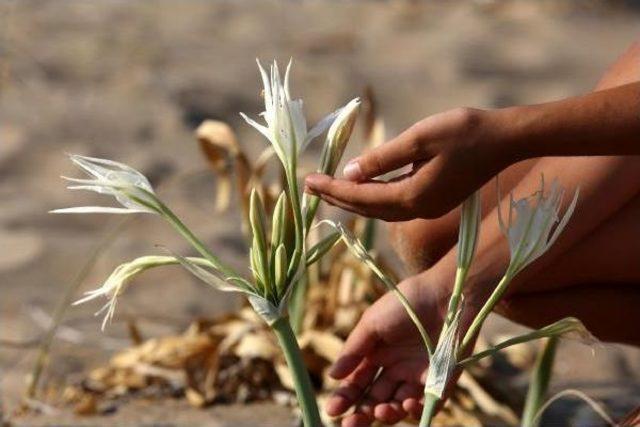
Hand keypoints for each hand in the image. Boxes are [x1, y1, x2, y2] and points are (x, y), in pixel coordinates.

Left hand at [305, 107, 511, 219]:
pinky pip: (394, 203)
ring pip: (379, 209)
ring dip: (353, 199)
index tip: (308, 181)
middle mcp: (417, 209)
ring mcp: (427, 207)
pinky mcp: (434, 200)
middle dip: (337, 197)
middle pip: (367, 208)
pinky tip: (363, 186)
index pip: (361, 197)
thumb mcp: (418, 139)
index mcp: (412, 196)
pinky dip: (373, 197)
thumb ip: (382, 158)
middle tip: (309, 187)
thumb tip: (349, 173)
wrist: (505, 139)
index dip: (333, 189)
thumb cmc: (463, 132)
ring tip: (328, 188)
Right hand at [325, 270, 454, 425]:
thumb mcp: (372, 324)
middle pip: (376, 400)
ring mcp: (418, 376)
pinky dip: (418, 410)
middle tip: (351, 425)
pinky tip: (408, 405)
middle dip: (362, 415)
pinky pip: (429, 404)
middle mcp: (396, 370)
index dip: (345, 398)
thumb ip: (353, 350)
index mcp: (377, 355)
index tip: (332, 410)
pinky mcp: (441, 380)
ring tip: (382, 411)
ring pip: (399, 406)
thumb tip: (332, 376)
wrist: (443, 294)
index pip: (357, 384)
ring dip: (388, 414)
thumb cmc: (405, 304)